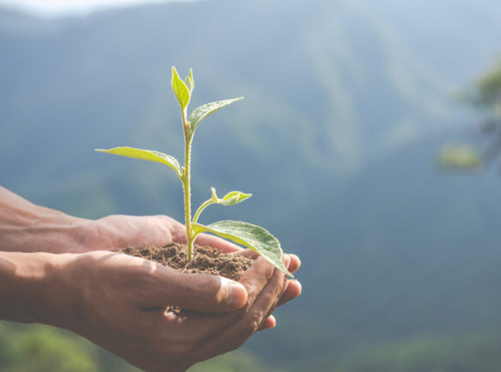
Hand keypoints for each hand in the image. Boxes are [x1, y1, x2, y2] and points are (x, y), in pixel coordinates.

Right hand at [55, 251, 291, 371]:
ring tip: (289, 284)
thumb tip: (242, 294)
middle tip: (291, 266)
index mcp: (172, 342)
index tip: (276, 256)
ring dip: (262, 305)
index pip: (236, 313)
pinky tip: (262, 313)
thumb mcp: (145, 278)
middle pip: (240, 325)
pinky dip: (242, 320)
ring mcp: (174, 355)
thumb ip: (196, 289)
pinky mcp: (170, 346)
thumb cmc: (99, 278)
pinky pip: (218, 335)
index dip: (261, 283)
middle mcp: (177, 356)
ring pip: (233, 332)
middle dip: (269, 293)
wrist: (63, 293)